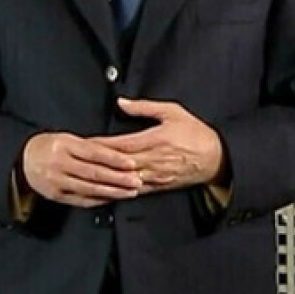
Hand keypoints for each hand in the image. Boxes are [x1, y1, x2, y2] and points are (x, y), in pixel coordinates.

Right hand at [21, 132, 141, 207]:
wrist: (24, 160)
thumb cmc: (50, 146)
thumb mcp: (67, 138)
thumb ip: (90, 146)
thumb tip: (118, 153)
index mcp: (64, 145)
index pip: (94, 152)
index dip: (115, 159)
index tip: (132, 163)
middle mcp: (59, 163)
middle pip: (94, 173)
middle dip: (118, 178)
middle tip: (137, 181)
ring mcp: (57, 181)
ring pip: (90, 189)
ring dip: (113, 192)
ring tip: (130, 192)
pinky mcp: (56, 195)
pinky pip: (81, 200)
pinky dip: (99, 200)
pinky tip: (113, 199)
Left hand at [90, 98, 224, 192]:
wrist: (216, 158)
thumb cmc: (196, 133)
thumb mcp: (173, 112)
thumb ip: (145, 107)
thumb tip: (122, 103)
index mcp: (155, 140)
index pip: (120, 144)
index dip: (100, 144)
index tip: (84, 143)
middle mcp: (153, 160)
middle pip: (118, 163)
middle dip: (96, 162)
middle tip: (77, 160)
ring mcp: (155, 176)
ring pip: (123, 179)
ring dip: (104, 178)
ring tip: (86, 176)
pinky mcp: (158, 187)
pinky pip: (133, 191)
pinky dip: (118, 190)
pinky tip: (105, 190)